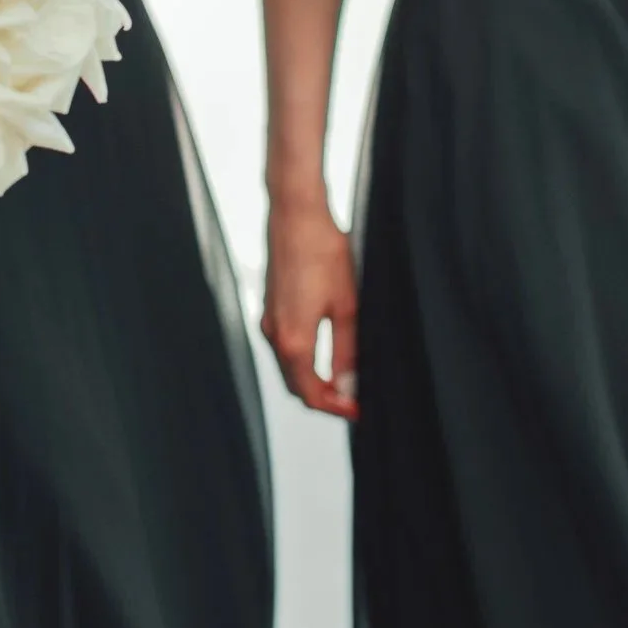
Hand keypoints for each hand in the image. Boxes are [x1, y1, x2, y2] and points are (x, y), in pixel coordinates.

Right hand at [265, 196, 357, 418]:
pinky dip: (303, 361)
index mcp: (293, 339)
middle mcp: (274, 334)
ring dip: (313, 380)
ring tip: (343, 382)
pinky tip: (324, 355)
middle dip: (324, 399)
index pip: (311, 392)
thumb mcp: (347, 306)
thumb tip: (349, 385)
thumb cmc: (323, 252)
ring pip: (289, 367)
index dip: (336, 408)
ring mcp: (269, 321)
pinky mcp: (270, 308)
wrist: (296, 216)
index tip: (358, 411)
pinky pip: (284, 347)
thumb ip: (347, 351)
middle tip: (353, 402)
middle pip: (296, 385)